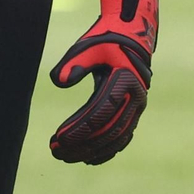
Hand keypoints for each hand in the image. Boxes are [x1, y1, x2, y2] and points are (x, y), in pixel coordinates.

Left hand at [49, 0, 157, 164]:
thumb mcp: (88, 45)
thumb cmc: (106, 38)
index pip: (98, 114)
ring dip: (91, 151)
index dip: (77, 129)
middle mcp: (136, 100)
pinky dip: (106, 150)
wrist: (131, 35)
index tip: (56, 139)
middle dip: (81, 145)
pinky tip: (88, 158)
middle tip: (56, 152)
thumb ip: (73, 62)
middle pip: (107, 131)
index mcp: (125, 82)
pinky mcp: (134, 112)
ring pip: (115, 138)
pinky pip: (122, 137)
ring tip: (66, 157)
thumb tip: (57, 82)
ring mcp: (137, 108)